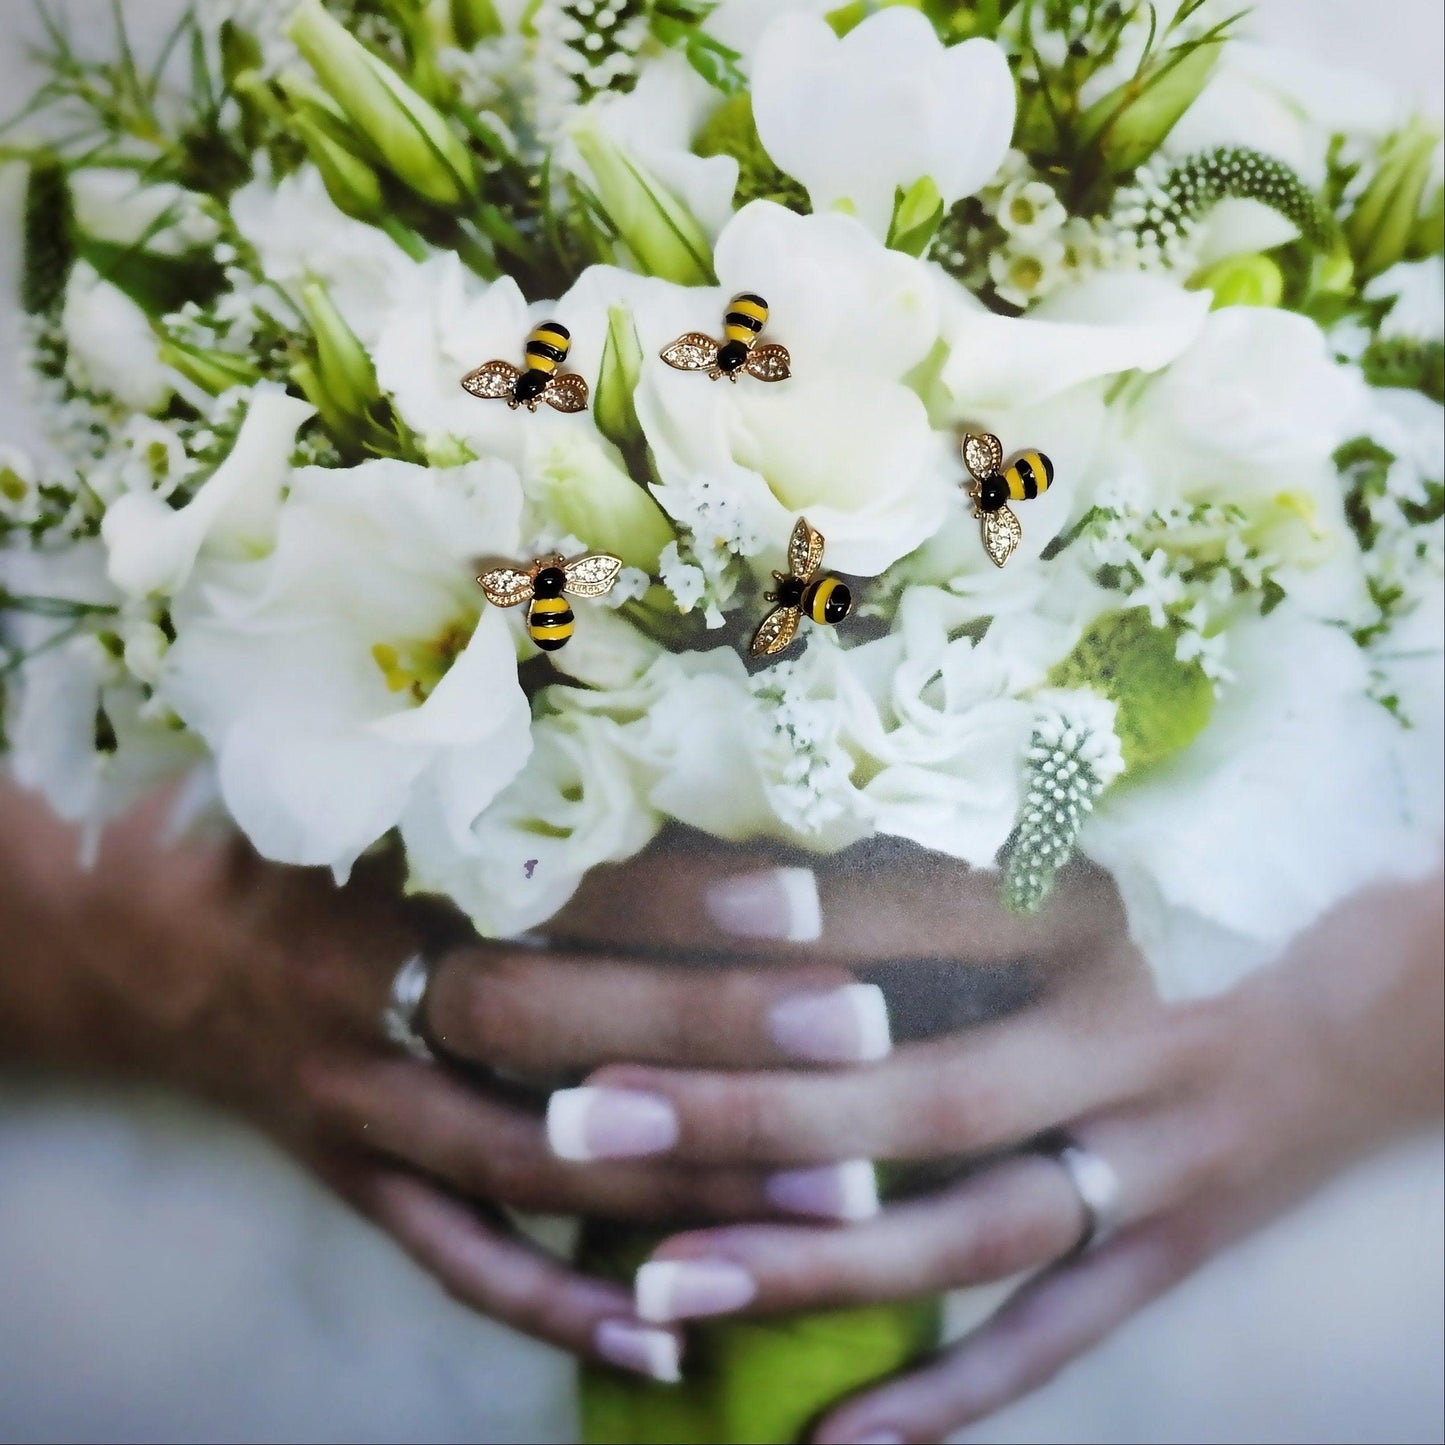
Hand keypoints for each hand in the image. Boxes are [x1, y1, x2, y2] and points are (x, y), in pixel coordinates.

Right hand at [0, 784, 945, 1382]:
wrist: (138, 935)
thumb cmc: (283, 826)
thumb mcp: (363, 769)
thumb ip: (496, 769)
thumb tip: (676, 733)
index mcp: (376, 873)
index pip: (548, 888)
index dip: (673, 897)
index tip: (808, 898)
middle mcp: (365, 999)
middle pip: (551, 1029)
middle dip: (708, 1038)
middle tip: (860, 1036)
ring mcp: (357, 1110)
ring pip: (527, 1164)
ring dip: (678, 1183)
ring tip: (832, 1199)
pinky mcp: (354, 1183)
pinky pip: (456, 1264)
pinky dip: (560, 1309)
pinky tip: (670, 1344)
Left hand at [547, 870, 1441, 1442]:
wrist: (1383, 1028)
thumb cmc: (1199, 938)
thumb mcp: (1091, 888)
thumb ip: (950, 892)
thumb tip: (759, 892)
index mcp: (1102, 949)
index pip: (929, 927)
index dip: (805, 928)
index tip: (665, 923)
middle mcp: (1120, 1062)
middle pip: (918, 1101)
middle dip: (750, 1116)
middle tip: (591, 1121)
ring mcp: (1151, 1181)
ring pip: (969, 1239)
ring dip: (814, 1264)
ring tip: (663, 1282)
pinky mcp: (1168, 1268)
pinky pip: (1047, 1346)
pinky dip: (942, 1402)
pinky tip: (827, 1443)